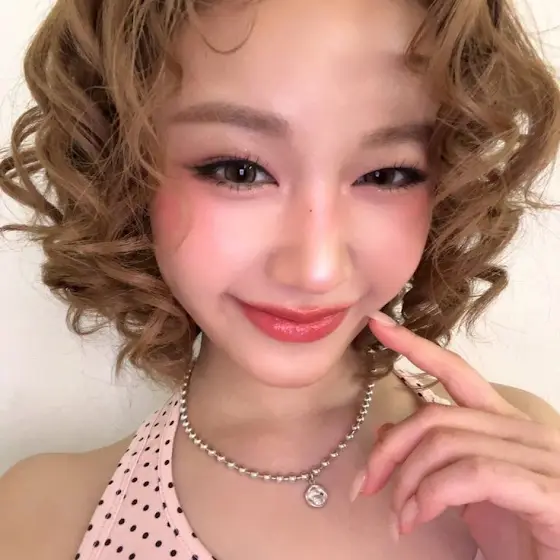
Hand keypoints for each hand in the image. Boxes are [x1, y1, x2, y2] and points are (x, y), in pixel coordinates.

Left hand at [357, 311, 559, 559]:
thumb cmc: (521, 535)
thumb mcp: (466, 491)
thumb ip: (433, 458)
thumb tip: (386, 431)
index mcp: (503, 422)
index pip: (456, 372)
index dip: (416, 347)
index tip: (379, 326)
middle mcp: (523, 430)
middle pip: (434, 416)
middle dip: (389, 451)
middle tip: (366, 487)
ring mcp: (539, 457)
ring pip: (446, 443)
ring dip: (408, 483)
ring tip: (399, 518)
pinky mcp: (549, 491)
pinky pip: (474, 474)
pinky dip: (433, 495)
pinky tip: (418, 517)